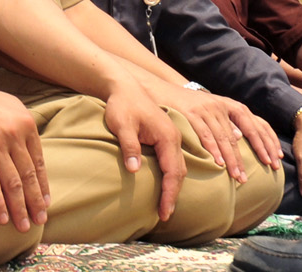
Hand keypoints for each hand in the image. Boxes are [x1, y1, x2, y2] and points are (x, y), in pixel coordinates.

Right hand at [0, 80, 48, 231]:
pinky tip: (2, 218)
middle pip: (28, 175)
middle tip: (40, 220)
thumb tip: (32, 149)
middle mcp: (13, 133)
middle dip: (35, 202)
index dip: (42, 185)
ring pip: (12, 184)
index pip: (38, 161)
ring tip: (23, 226)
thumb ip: (20, 125)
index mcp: (24, 121)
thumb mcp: (4, 105)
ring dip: (19, 209)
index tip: (45, 202)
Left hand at [103, 80, 185, 221]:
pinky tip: (166, 185)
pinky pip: (174, 160)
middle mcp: (174, 138)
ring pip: (178, 166)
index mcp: (168, 136)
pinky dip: (172, 175)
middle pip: (180, 172)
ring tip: (165, 205)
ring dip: (174, 186)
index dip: (169, 193)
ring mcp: (172, 137)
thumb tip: (134, 170)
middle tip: (164, 214)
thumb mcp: (122, 125)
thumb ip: (129, 146)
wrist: (124, 87)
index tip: (164, 211)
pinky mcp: (166, 137)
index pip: (173, 171)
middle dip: (173, 194)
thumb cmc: (122, 105)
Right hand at [158, 82, 269, 183]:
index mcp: (230, 105)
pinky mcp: (190, 114)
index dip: (268, 140)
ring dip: (235, 159)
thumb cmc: (187, 106)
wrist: (160, 91)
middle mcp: (221, 105)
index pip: (256, 122)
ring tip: (241, 177)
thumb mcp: (211, 111)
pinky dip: (213, 150)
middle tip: (269, 168)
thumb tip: (241, 137)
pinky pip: (205, 134)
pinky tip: (219, 164)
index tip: (277, 157)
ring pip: (226, 137)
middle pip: (246, 129)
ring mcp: (206, 109)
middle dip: (259, 150)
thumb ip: (226, 122)